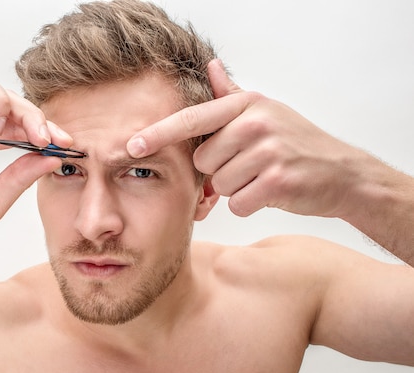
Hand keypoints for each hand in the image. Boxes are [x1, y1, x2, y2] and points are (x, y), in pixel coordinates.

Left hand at [126, 59, 367, 218]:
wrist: (343, 173)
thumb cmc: (296, 143)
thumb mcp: (266, 112)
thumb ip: (232, 94)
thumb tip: (210, 66)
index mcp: (247, 105)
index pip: (192, 119)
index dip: (158, 134)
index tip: (131, 144)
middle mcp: (255, 123)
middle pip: (203, 162)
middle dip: (218, 172)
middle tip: (247, 166)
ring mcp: (268, 151)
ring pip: (218, 185)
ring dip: (235, 189)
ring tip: (261, 177)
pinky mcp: (277, 181)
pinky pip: (238, 203)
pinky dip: (249, 204)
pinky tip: (269, 192)